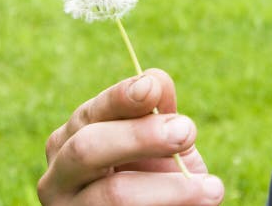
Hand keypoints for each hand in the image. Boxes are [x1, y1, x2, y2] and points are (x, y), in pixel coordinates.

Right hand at [38, 69, 224, 204]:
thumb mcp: (158, 140)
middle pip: (87, 149)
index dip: (121, 97)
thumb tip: (154, 79)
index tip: (153, 88)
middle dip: (140, 136)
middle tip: (188, 130)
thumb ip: (156, 110)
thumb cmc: (153, 176)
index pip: (91, 112)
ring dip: (170, 188)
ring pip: (114, 194)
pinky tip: (202, 203)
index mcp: (70, 139)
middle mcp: (58, 176)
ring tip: (213, 188)